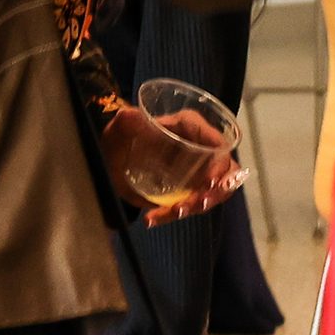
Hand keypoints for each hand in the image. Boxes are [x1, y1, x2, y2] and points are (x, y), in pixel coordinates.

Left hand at [95, 100, 246, 226]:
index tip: (210, 183)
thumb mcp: (121, 127)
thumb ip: (127, 121)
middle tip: (194, 205)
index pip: (219, 144)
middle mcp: (199, 147)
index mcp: (190, 127)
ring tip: (170, 212)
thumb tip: (129, 116)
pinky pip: (191, 204)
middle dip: (215, 193)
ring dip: (194, 206)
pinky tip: (153, 218)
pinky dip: (174, 214)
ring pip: (211, 193)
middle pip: (224, 173)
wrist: (109, 159)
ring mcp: (197, 170)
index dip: (221, 165)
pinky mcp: (187, 189)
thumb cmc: (120, 136)